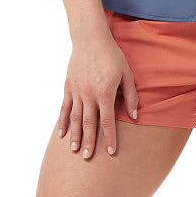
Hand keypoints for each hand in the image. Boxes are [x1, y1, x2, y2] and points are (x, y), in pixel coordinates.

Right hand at [56, 33, 139, 158]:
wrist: (90, 39)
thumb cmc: (112, 55)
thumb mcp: (126, 73)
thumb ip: (130, 95)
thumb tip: (134, 116)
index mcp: (105, 92)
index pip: (107, 121)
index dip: (109, 138)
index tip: (111, 152)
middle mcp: (89, 94)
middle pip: (89, 123)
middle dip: (89, 142)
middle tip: (88, 158)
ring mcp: (77, 91)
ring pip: (75, 118)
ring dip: (75, 135)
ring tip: (74, 150)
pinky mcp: (68, 86)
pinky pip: (64, 107)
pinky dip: (62, 121)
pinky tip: (61, 134)